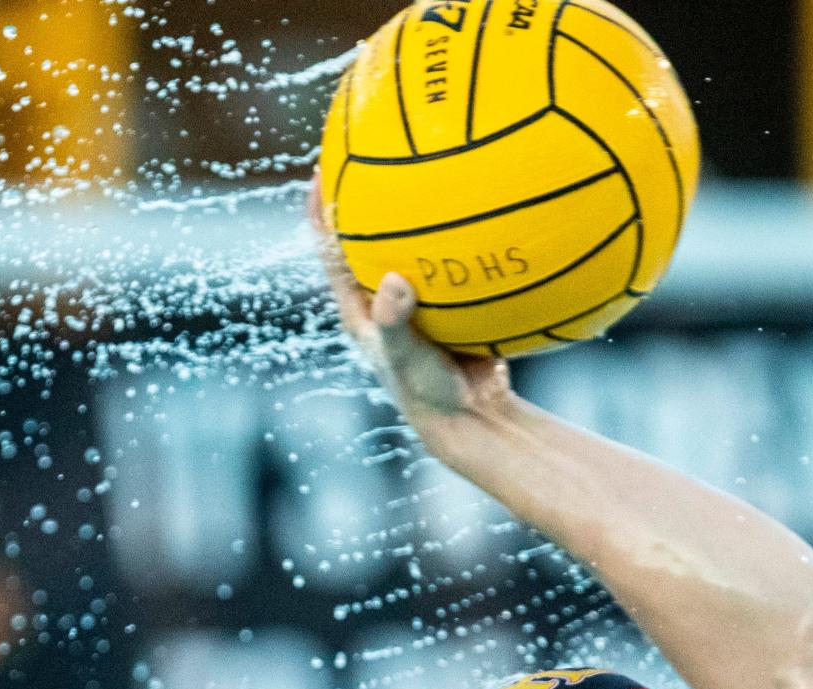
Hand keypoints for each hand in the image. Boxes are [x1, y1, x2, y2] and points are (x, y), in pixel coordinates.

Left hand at [307, 169, 515, 455]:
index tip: (321, 169)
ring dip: (422, 212)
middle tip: (378, 148)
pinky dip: (469, 238)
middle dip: (370, 195)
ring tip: (438, 164)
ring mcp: (421, 298)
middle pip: (370, 235)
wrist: (473, 417)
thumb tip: (394, 282)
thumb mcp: (406, 357)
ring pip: (416, 245)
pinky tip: (491, 208)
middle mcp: (386, 296)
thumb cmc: (429, 392)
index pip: (329, 248)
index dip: (320, 210)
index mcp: (360, 306)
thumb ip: (395, 322)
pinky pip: (459, 261)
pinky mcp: (455, 302)